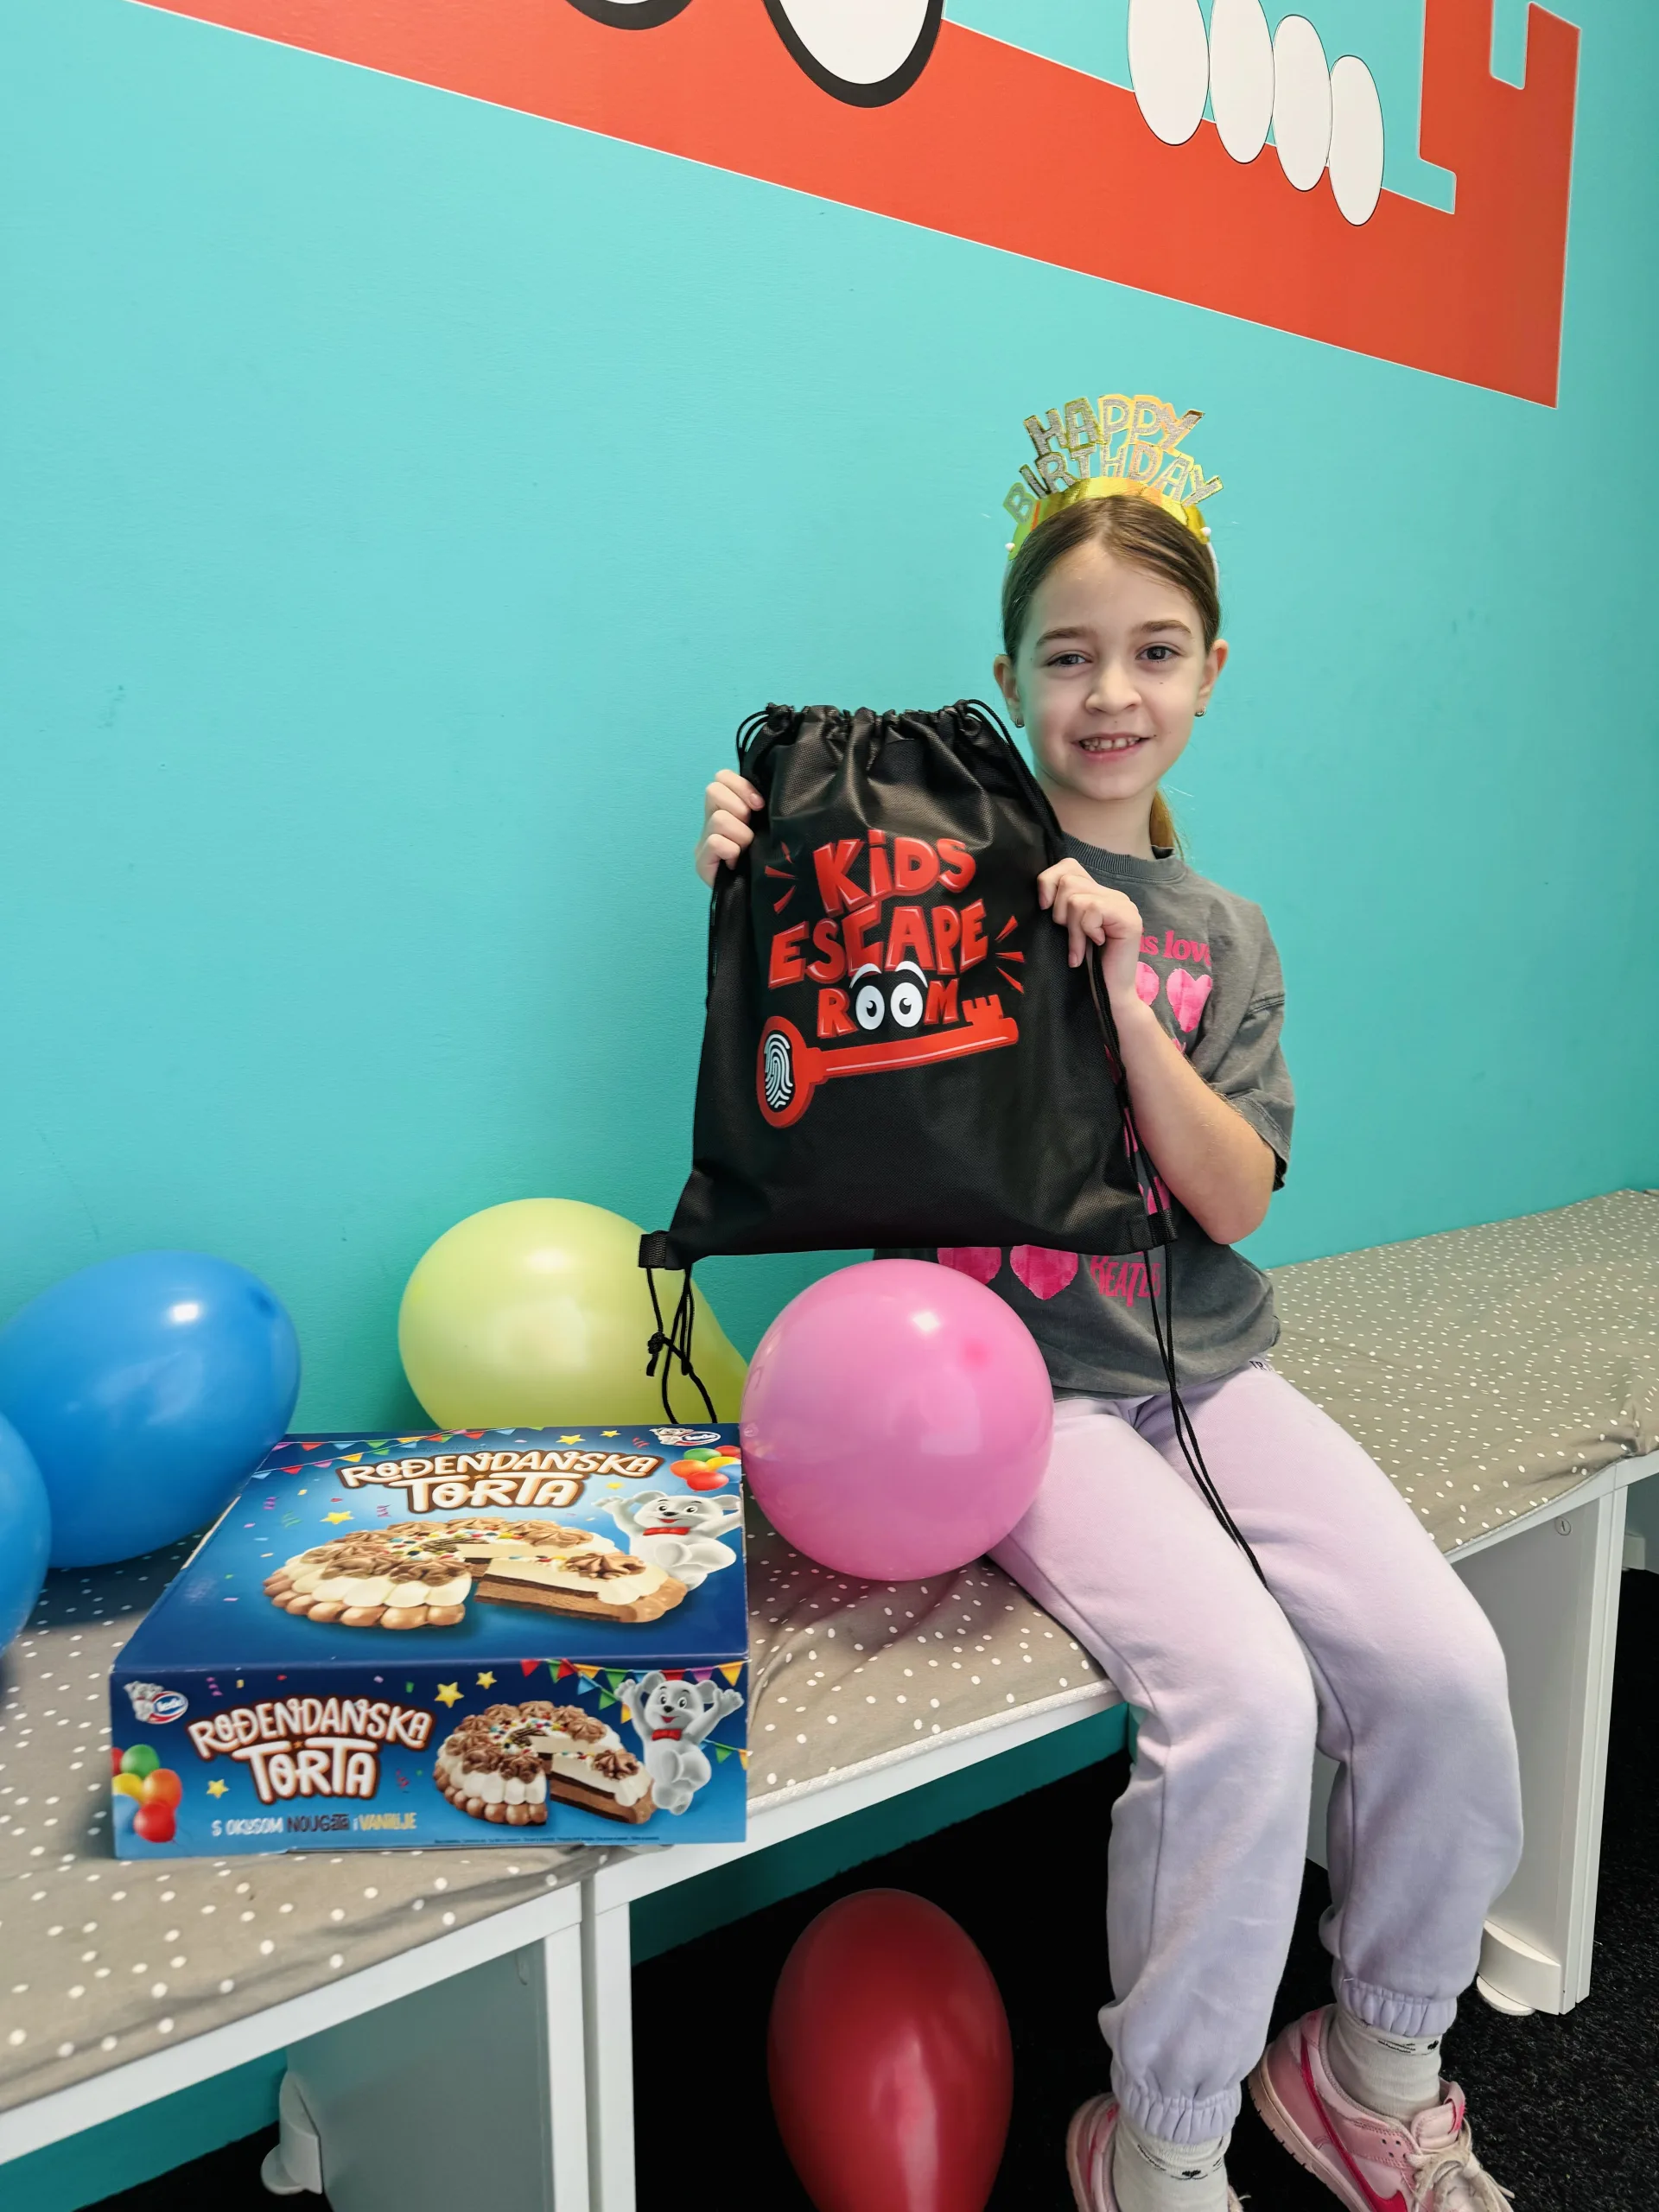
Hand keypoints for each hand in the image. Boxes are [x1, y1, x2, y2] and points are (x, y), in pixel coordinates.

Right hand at [695, 769, 763, 886]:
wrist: (762, 898)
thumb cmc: (769, 860)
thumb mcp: (767, 826)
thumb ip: (759, 806)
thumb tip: (763, 794)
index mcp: (726, 809)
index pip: (721, 776)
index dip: (742, 786)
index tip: (759, 805)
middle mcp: (710, 822)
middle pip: (713, 790)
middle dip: (739, 807)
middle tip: (749, 827)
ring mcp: (703, 842)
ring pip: (719, 819)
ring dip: (740, 834)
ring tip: (745, 849)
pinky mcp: (701, 863)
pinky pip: (715, 842)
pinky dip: (731, 850)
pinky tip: (736, 862)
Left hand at [1037, 859, 1144, 998]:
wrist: (1108, 995)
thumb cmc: (1086, 966)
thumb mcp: (1065, 929)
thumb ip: (1059, 905)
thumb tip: (1041, 890)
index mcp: (1097, 893)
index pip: (1068, 865)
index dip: (1049, 881)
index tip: (1044, 908)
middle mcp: (1113, 894)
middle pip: (1068, 880)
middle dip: (1059, 913)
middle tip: (1070, 937)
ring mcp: (1123, 904)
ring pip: (1077, 897)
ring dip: (1072, 929)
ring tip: (1080, 947)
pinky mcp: (1129, 918)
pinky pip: (1091, 910)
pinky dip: (1084, 932)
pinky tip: (1095, 946)